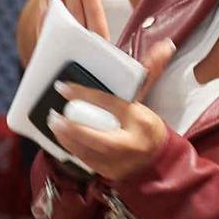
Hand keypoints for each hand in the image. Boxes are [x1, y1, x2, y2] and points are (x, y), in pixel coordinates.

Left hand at [45, 41, 176, 179]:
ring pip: (89, 151)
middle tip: (55, 115)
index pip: (112, 104)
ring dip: (67, 138)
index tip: (64, 87)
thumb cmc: (147, 127)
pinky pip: (86, 161)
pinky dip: (72, 148)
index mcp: (140, 120)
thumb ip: (150, 72)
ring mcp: (120, 161)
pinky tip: (62, 137)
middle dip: (74, 127)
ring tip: (54, 123)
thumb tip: (165, 46)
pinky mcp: (108, 172)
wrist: (157, 161)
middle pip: (100, 136)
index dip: (86, 94)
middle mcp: (131, 142)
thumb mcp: (145, 100)